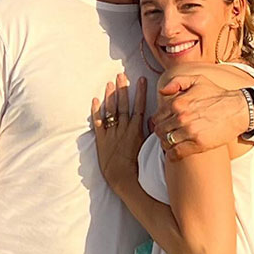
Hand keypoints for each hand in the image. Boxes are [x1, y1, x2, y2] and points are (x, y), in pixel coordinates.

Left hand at [91, 73, 146, 192]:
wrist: (123, 178)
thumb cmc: (139, 168)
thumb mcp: (150, 149)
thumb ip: (153, 134)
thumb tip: (158, 122)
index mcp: (136, 130)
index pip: (139, 106)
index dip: (140, 92)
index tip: (141, 79)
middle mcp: (123, 129)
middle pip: (123, 105)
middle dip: (123, 89)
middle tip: (121, 75)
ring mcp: (111, 133)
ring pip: (111, 110)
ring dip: (110, 96)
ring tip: (109, 83)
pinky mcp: (101, 140)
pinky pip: (97, 122)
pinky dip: (95, 111)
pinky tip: (95, 100)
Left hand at [153, 73, 249, 159]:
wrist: (238, 109)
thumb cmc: (218, 95)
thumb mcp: (197, 80)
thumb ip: (177, 82)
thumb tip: (162, 91)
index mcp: (178, 102)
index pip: (157, 117)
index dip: (158, 122)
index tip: (164, 125)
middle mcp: (181, 117)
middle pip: (160, 131)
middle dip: (161, 133)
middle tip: (167, 135)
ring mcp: (189, 131)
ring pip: (166, 142)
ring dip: (166, 144)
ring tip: (171, 143)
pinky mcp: (198, 143)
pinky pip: (176, 152)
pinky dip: (173, 154)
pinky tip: (175, 153)